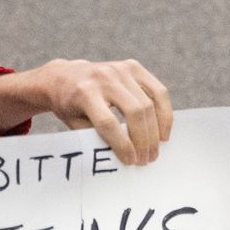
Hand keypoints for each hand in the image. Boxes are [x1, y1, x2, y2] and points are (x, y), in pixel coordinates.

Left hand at [0, 57, 177, 163]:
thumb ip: (97, 138)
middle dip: (143, 141)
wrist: (63, 76)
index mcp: (84, 92)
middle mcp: (104, 77)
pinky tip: (163, 133)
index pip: (108, 123)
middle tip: (145, 160)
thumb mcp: (75, 123)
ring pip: (149, 103)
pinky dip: (165, 114)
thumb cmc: (69, 106)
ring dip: (156, 132)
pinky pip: (158, 91)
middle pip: (134, 112)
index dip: (122, 145)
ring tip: (154, 152)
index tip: (130, 162)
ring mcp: (120, 69)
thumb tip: (125, 158)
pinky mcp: (134, 67)